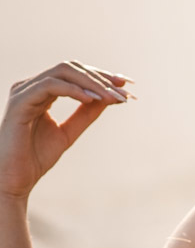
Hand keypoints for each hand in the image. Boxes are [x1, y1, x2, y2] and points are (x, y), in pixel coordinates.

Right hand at [0, 61, 132, 200]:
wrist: (14, 179)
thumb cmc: (35, 157)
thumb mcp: (68, 132)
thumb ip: (85, 114)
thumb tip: (109, 98)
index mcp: (42, 91)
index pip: (75, 74)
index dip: (101, 76)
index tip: (126, 86)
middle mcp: (32, 86)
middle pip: (71, 68)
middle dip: (101, 79)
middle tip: (124, 92)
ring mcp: (24, 91)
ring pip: (63, 72)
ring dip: (91, 83)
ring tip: (112, 97)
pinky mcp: (20, 101)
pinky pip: (50, 86)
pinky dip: (73, 90)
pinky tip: (91, 99)